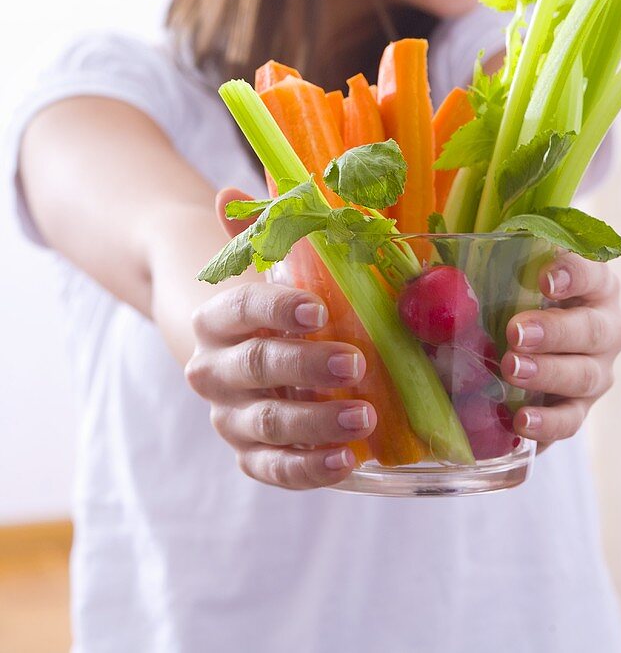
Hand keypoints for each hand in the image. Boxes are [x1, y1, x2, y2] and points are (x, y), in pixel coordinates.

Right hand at [184, 188, 375, 489]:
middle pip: (256, 368)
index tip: (318, 309)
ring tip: (364, 415)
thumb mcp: (269, 265)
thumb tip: (231, 192)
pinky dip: (308, 470)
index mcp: (217, 318)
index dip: (276, 309)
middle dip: (306, 365)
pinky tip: (347, 461)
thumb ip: (259, 230)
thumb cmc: (276, 305)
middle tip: (356, 361)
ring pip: (267, 422)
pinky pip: (274, 469)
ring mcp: (230, 417)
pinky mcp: (250, 456)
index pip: (240, 309)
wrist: (246, 353)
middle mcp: (214, 370)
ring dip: (315, 422)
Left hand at [501, 254, 620, 452]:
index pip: (592, 272)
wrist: (536, 341)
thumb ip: (484, 268)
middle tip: (515, 333)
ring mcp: (599, 369)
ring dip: (547, 374)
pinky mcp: (582, 406)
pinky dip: (547, 423)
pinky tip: (520, 422)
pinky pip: (571, 420)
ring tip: (511, 370)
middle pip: (591, 329)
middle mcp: (607, 326)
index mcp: (595, 284)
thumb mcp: (508, 275)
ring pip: (585, 375)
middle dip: (553, 332)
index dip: (572, 274)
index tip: (543, 280)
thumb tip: (427, 274)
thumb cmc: (519, 295)